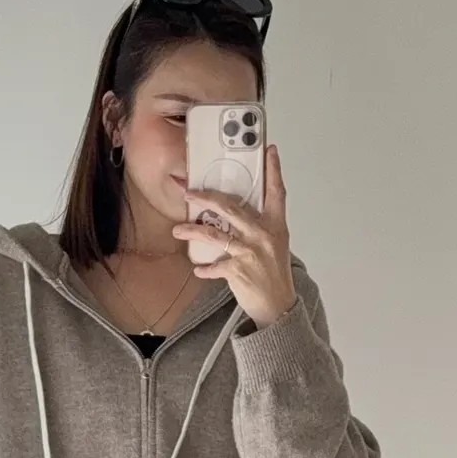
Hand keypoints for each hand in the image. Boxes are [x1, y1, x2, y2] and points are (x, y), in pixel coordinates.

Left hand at [172, 143, 298, 326]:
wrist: (278, 306)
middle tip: (187, 192)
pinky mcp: (239, 270)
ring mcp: (250, 252)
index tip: (270, 150)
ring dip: (192, 232)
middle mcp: (263, 235)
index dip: (274, 171)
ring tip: (178, 231)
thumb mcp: (275, 244)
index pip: (276, 192)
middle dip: (205, 198)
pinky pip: (215, 266)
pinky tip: (197, 270)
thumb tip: (236, 212)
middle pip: (231, 208)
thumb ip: (260, 226)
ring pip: (214, 235)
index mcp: (275, 225)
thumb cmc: (274, 274)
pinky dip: (204, 269)